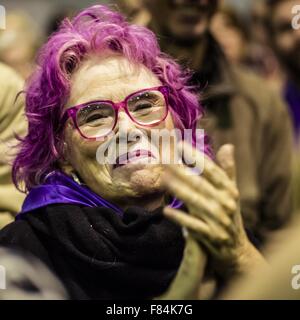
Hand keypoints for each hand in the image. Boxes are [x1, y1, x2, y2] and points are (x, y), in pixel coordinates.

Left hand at [163, 142, 264, 276]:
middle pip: (201, 184)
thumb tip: (227, 145)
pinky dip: (180, 218)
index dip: (196, 157)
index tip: (180, 145)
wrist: (237, 250)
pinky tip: (166, 210)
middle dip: (182, 170)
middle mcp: (226, 203)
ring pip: (196, 202)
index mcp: (230, 190)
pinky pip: (193, 226)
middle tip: (164, 158)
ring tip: (164, 178)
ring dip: (180, 190)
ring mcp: (219, 221)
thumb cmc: (230, 215)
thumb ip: (228, 170)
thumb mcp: (231, 192)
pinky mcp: (212, 237)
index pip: (212, 171)